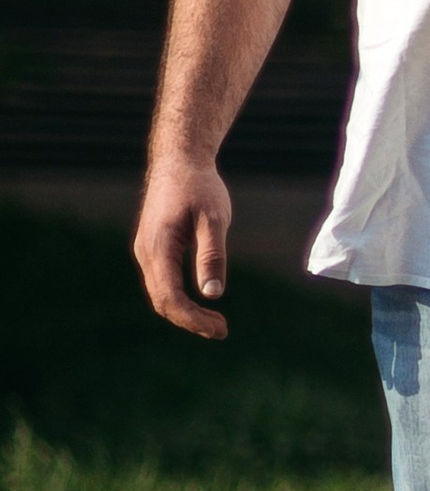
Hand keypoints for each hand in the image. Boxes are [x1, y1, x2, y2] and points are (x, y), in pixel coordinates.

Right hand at [134, 152, 233, 341]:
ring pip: (160, 293)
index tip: (220, 329)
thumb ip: (211, 255)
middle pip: (162, 301)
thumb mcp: (213, 219)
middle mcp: (146, 253)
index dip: (193, 319)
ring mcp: (147, 251)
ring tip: (215, 323)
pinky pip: (162, 281)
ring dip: (185, 311)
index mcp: (158, 248)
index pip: (170, 297)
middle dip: (190, 320)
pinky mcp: (153, 248)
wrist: (179, 160)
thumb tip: (212, 294)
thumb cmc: (199, 186)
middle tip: (222, 331)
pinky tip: (201, 302)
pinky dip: (180, 297)